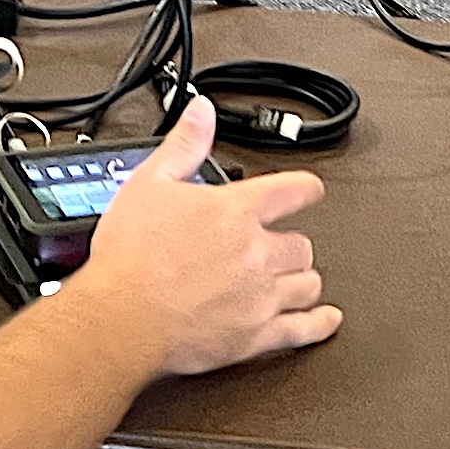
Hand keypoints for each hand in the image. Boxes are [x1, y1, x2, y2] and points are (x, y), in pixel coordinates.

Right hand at [81, 96, 341, 376]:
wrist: (124, 315)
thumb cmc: (133, 253)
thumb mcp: (149, 182)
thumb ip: (184, 145)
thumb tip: (202, 112)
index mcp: (235, 211)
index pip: (289, 191)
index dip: (305, 187)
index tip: (310, 188)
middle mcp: (257, 252)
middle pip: (302, 243)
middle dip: (292, 241)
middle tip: (279, 241)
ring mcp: (261, 296)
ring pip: (307, 284)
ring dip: (302, 277)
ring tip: (293, 275)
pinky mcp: (257, 336)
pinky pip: (305, 330)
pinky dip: (320, 324)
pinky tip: (325, 319)